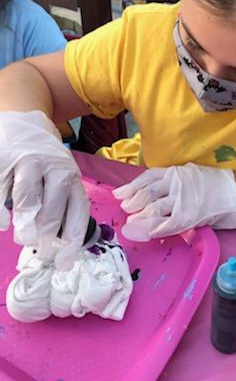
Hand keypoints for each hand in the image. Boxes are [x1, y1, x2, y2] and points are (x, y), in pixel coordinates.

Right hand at [0, 111, 89, 269]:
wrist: (27, 122)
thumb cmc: (47, 163)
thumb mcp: (63, 179)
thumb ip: (62, 207)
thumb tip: (59, 248)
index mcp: (72, 178)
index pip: (78, 211)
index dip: (72, 241)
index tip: (64, 263)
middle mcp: (55, 169)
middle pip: (53, 209)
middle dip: (46, 238)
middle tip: (41, 252)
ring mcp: (29, 163)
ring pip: (28, 200)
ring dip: (25, 226)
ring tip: (24, 239)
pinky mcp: (5, 159)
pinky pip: (1, 190)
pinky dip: (1, 212)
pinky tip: (5, 224)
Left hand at [113, 163, 235, 240]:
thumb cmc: (217, 185)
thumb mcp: (192, 175)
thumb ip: (174, 180)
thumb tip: (154, 191)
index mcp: (176, 172)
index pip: (148, 177)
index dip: (131, 186)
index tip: (119, 194)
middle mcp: (176, 183)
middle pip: (147, 193)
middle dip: (132, 202)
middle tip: (125, 209)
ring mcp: (182, 200)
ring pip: (154, 208)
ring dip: (140, 217)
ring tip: (132, 223)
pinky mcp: (189, 216)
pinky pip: (167, 224)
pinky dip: (155, 229)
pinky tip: (147, 233)